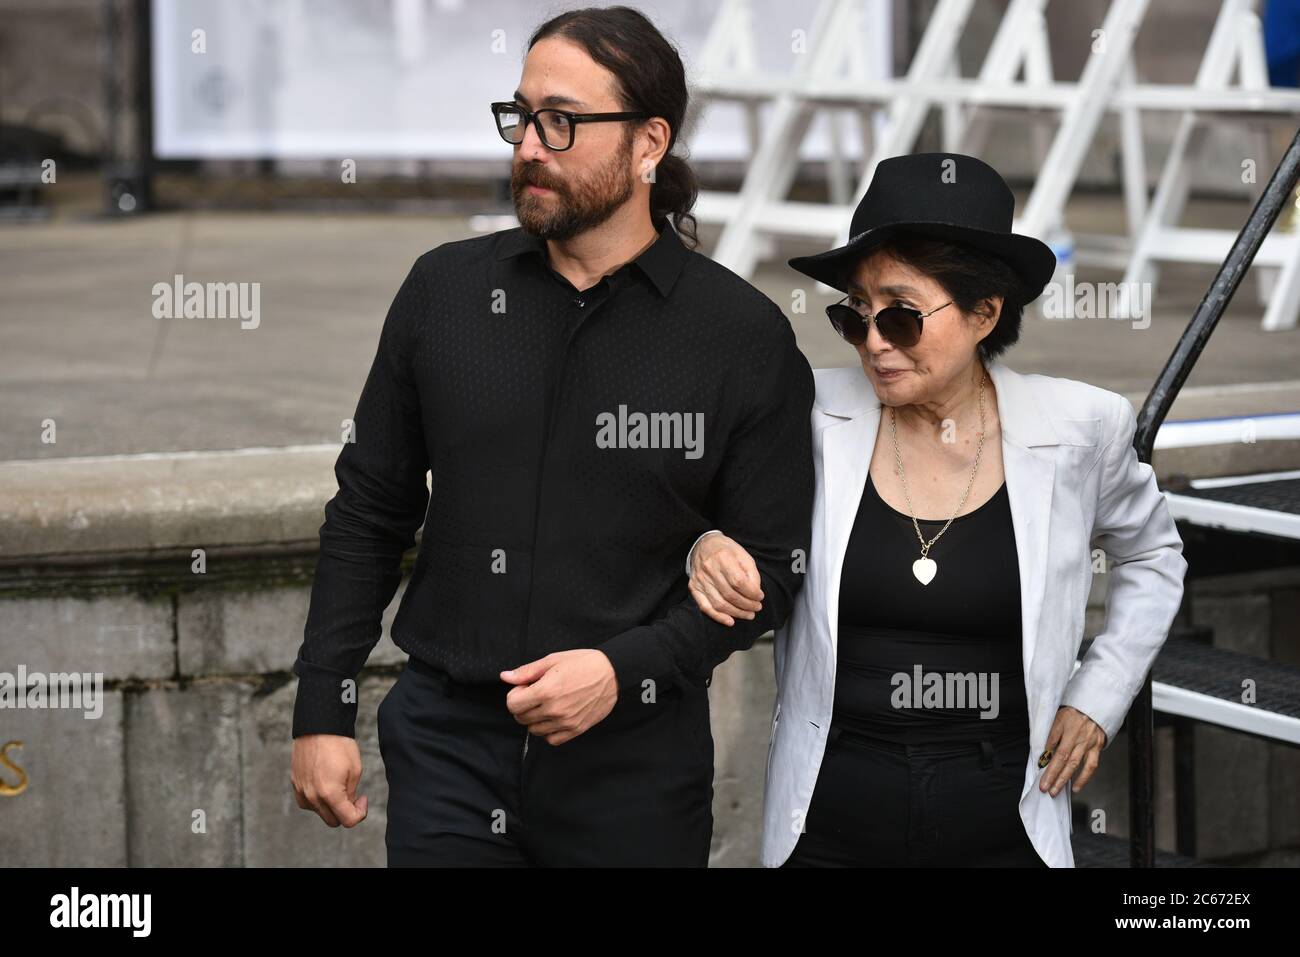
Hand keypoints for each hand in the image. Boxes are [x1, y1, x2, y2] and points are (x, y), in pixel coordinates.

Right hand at [291, 734, 368, 826]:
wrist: (319, 726)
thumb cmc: (340, 745)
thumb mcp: (355, 770)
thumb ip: (351, 793)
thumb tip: (347, 804)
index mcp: (330, 794)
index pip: (348, 820)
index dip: (360, 812)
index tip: (363, 798)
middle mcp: (313, 796)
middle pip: (333, 821)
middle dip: (345, 812)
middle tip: (353, 795)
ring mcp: (301, 791)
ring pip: (319, 812)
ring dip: (330, 807)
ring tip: (338, 787)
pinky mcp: (295, 784)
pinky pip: (307, 802)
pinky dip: (317, 800)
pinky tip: (325, 785)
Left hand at [500, 649, 617, 744]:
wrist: (613, 673)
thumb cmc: (583, 663)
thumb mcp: (553, 660)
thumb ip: (527, 671)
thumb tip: (504, 677)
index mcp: (546, 690)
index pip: (512, 705)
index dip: (514, 695)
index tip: (525, 688)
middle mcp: (554, 709)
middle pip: (521, 718)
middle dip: (523, 706)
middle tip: (536, 694)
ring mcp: (566, 722)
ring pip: (534, 730)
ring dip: (535, 719)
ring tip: (547, 704)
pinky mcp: (576, 729)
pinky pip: (551, 740)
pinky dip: (548, 731)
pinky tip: (554, 717)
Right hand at [688, 531, 763, 625]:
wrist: (704, 544)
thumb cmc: (726, 550)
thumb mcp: (743, 555)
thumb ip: (751, 574)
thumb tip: (756, 593)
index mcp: (723, 557)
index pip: (738, 581)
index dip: (752, 593)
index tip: (760, 597)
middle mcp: (709, 569)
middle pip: (730, 594)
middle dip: (747, 605)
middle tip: (756, 608)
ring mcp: (700, 580)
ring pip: (719, 603)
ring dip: (736, 613)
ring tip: (748, 614)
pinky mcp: (694, 588)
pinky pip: (705, 607)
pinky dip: (718, 617)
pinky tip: (730, 621)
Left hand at [1037, 705, 1106, 796]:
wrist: (1095, 705)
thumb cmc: (1073, 712)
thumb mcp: (1058, 718)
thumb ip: (1052, 736)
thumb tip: (1045, 754)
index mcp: (1068, 731)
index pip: (1057, 754)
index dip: (1050, 768)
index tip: (1042, 779)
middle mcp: (1080, 739)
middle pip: (1066, 762)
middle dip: (1055, 777)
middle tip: (1046, 789)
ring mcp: (1090, 744)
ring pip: (1078, 766)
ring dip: (1067, 780)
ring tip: (1057, 790)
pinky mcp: (1098, 747)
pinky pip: (1092, 765)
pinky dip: (1084, 778)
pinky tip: (1077, 786)